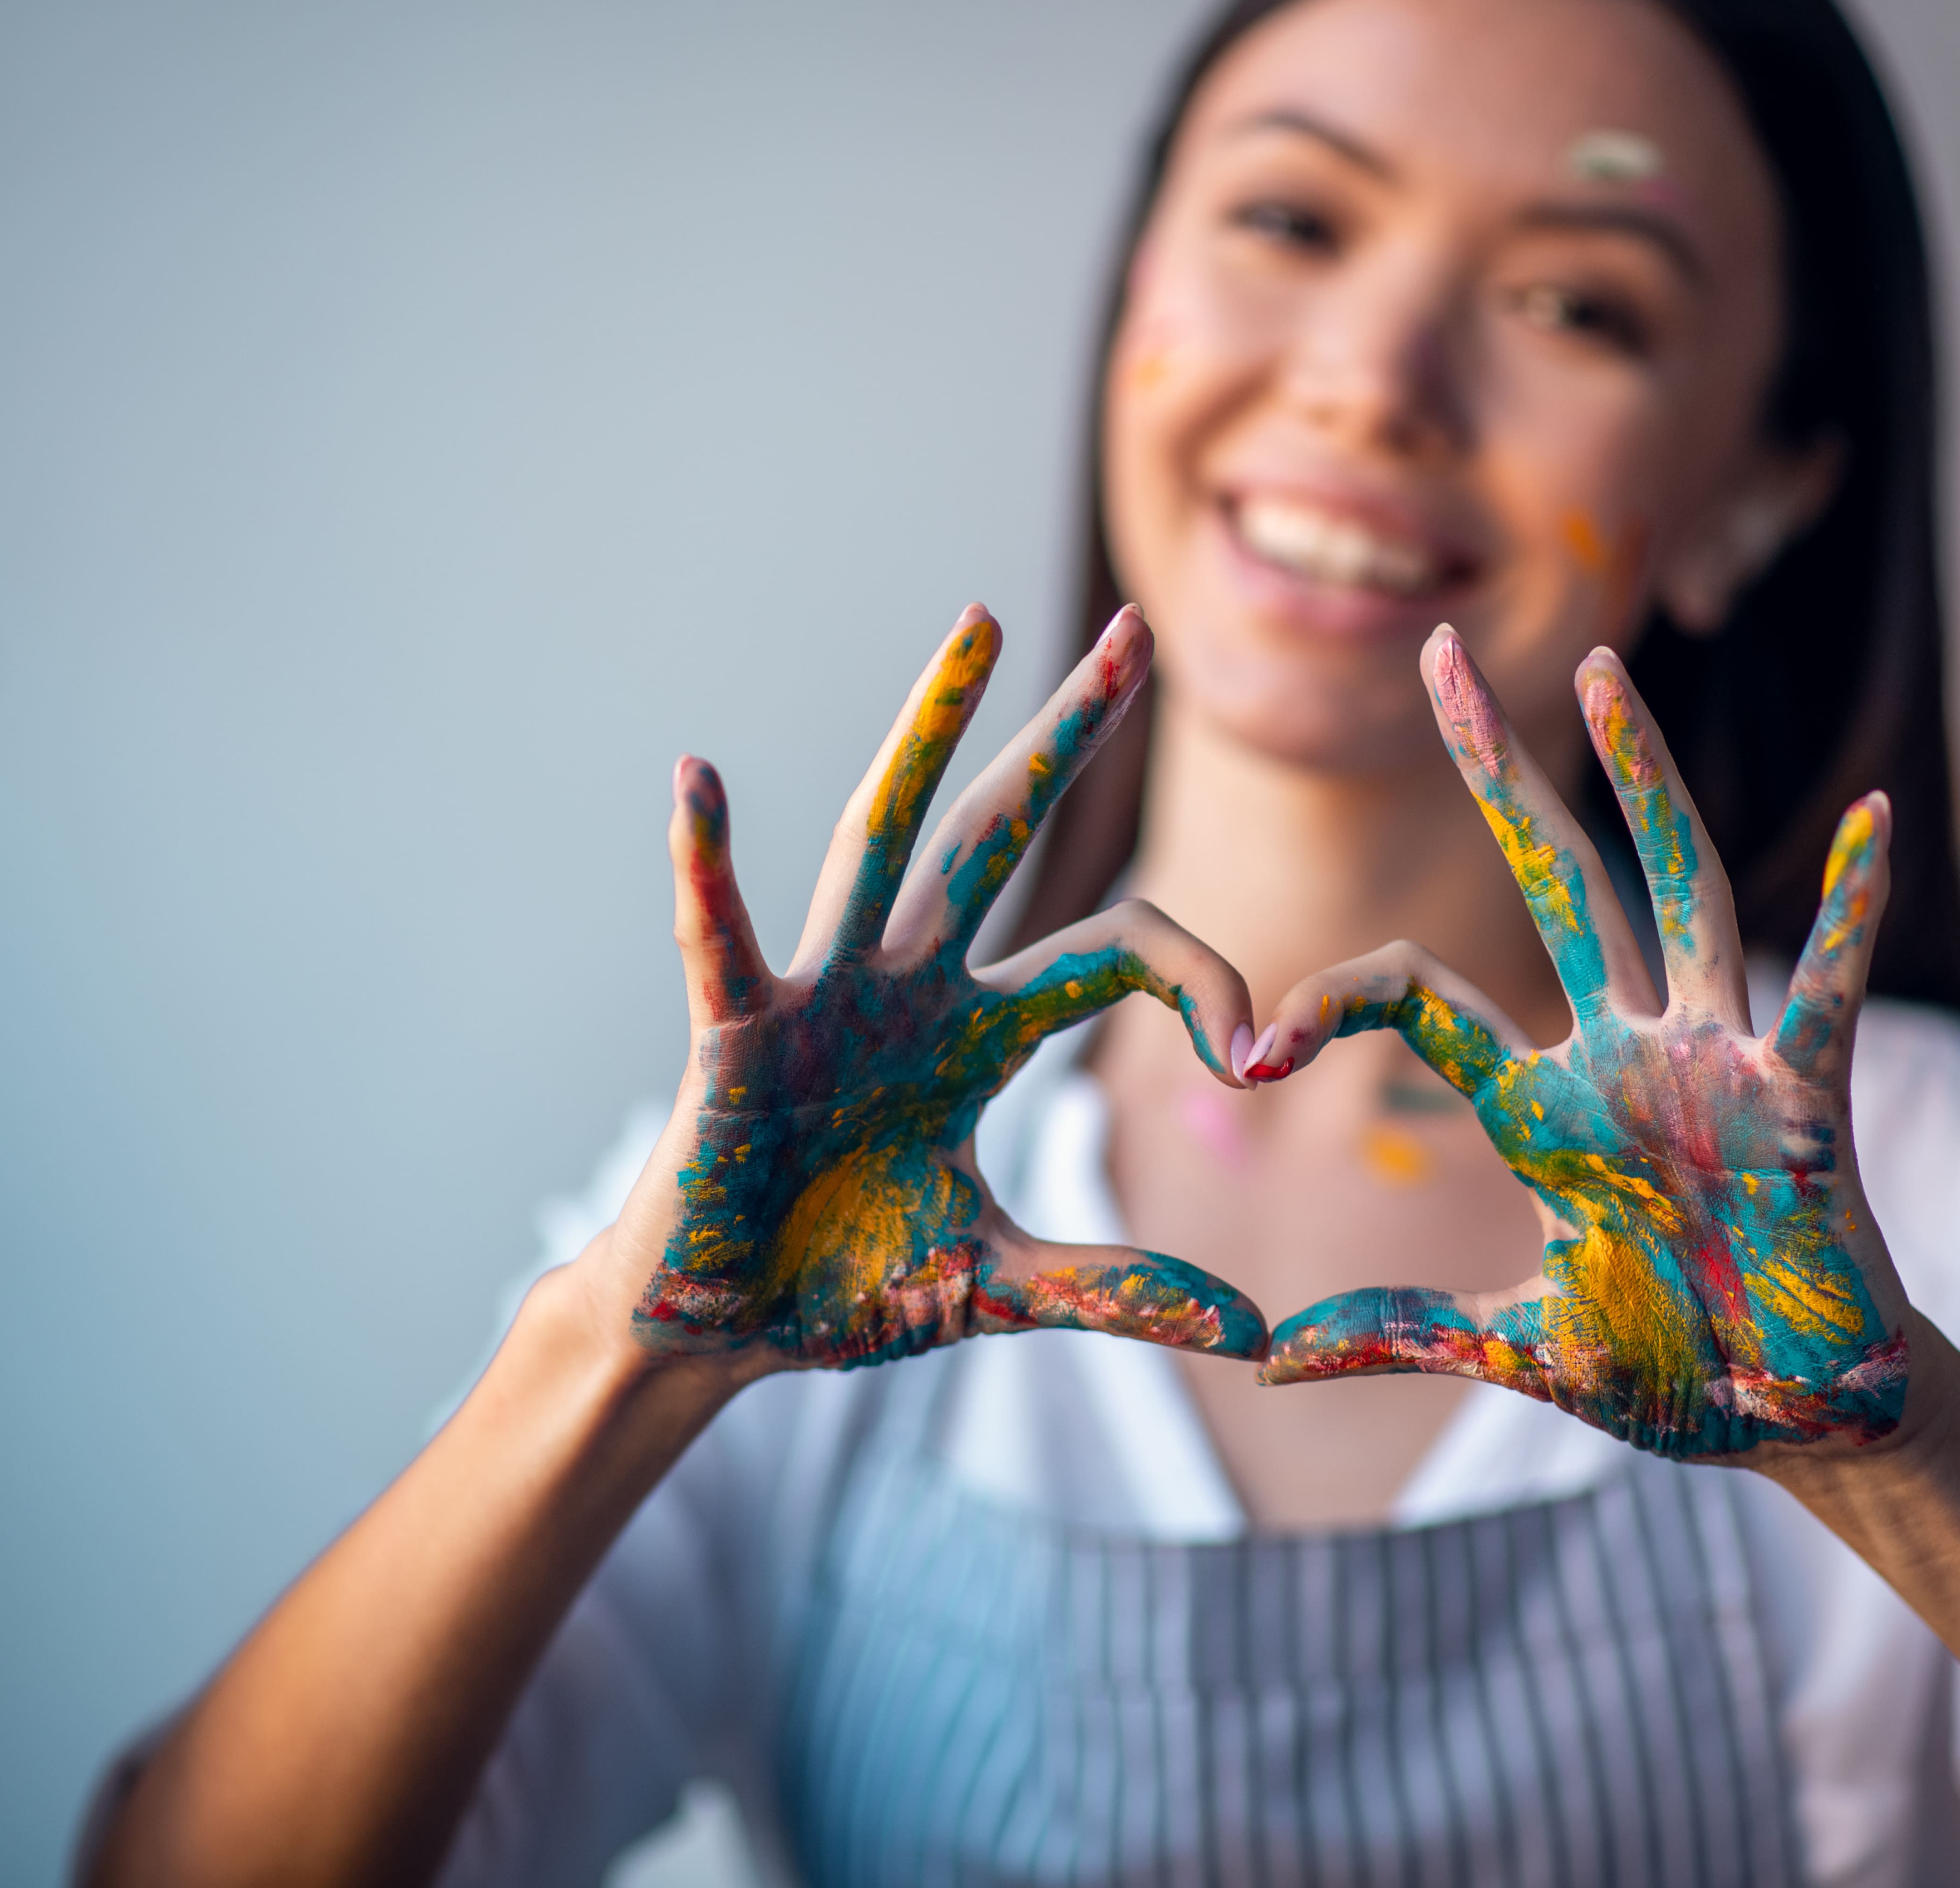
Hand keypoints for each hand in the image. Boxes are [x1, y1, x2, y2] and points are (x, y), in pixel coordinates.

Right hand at [596, 604, 1267, 1373]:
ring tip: (981, 625)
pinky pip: (719, 936)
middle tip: (1142, 629)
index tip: (1261, 1052)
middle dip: (1072, 732)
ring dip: (930, 728)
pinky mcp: (735, 1033)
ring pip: (886, 837)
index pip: (1112, 955)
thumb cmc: (838, 1290)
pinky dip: (704, 864)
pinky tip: (698, 779)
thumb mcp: (994, 1284)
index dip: (1198, 984)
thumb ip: (1114, 1290)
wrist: (718, 1334)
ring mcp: (823, 997)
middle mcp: (909, 988)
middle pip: (1005, 832)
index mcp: (975, 1035)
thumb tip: (1253, 1332)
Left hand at [1250, 628, 1912, 1460]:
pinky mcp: (1805, 1095)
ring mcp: (1718, 1060)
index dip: (1336, 1004)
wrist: (1793, 1417)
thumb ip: (1396, 1336)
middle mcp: (1627, 1051)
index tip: (1250, 1047)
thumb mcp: (1517, 1350)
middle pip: (1551, 876)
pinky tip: (1875, 816)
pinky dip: (1856, 903)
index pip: (1423, 1003)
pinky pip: (1832, 982)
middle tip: (1436, 651)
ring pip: (1676, 888)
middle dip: (1497, 768)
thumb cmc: (1673, 1369)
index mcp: (1547, 1105)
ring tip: (1609, 666)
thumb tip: (1261, 1362)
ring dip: (1647, 779)